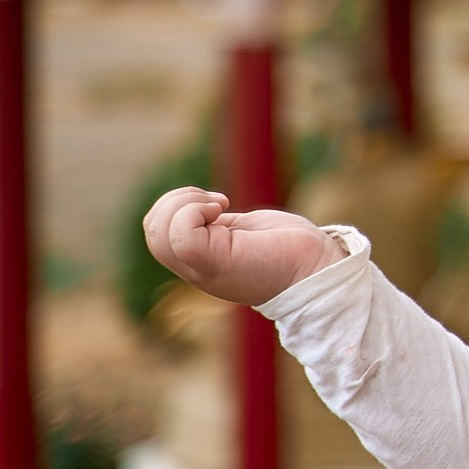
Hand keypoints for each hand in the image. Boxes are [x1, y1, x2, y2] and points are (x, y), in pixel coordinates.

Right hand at [143, 186, 345, 306]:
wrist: (316, 268)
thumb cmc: (288, 247)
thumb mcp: (242, 231)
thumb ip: (217, 225)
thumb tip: (204, 205)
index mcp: (199, 258)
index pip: (156, 232)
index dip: (174, 205)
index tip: (216, 201)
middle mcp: (195, 267)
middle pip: (151, 230)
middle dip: (174, 200)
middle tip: (216, 201)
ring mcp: (203, 268)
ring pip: (158, 231)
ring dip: (184, 202)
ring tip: (219, 204)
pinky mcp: (216, 263)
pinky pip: (180, 234)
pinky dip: (194, 209)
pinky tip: (224, 208)